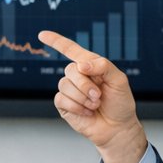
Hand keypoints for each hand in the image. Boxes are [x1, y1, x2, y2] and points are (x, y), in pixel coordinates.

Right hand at [37, 30, 147, 162]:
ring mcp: (70, 90)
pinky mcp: (64, 105)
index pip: (70, 49)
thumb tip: (81, 65)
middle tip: (99, 96)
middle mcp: (78, 76)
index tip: (42, 34)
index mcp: (90, 65)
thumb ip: (103, 66)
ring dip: (83, 97)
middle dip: (86, 84)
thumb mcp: (119, 80)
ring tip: (95, 105)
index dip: (56, 41)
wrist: (118, 127)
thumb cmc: (120, 103)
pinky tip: (87, 112)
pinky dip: (77, 107)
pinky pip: (61, 99)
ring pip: (64, 84)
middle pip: (70, 70)